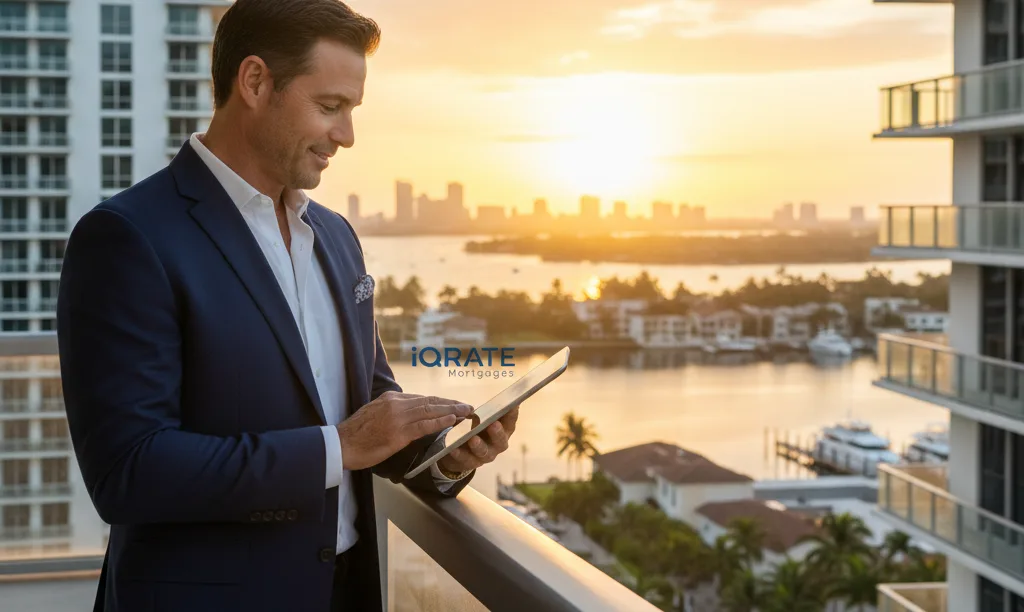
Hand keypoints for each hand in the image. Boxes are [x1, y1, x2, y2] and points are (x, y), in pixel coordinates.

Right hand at [337, 391, 472, 470]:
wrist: (340, 445)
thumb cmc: (356, 435)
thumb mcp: (375, 415)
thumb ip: (393, 412)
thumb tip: (409, 415)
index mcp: (390, 399)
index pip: (421, 399)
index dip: (440, 402)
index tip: (454, 405)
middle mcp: (396, 404)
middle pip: (430, 402)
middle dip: (451, 404)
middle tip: (467, 406)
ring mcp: (397, 417)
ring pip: (430, 411)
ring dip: (451, 411)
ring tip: (466, 412)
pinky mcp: (398, 433)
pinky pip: (424, 425)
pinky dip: (440, 421)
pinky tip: (452, 420)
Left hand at [437, 406, 518, 474]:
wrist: (463, 448)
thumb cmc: (477, 427)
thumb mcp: (482, 417)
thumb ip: (487, 410)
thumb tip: (490, 398)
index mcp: (504, 430)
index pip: (510, 421)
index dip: (512, 413)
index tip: (512, 405)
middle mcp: (498, 444)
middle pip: (501, 440)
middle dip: (498, 433)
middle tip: (493, 424)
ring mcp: (485, 455)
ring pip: (484, 452)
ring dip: (479, 445)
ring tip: (472, 439)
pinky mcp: (471, 463)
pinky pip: (466, 459)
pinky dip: (460, 453)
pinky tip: (454, 448)